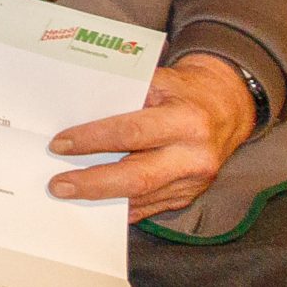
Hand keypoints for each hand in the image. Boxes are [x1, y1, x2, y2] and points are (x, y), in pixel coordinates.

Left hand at [48, 54, 256, 221]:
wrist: (227, 108)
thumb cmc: (184, 90)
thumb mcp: (158, 80)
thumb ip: (124, 95)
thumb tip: (76, 110)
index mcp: (186, 121)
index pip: (131, 132)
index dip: (93, 139)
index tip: (60, 144)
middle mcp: (194, 156)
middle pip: (138, 177)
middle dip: (94, 183)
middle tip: (58, 185)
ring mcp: (194, 181)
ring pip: (142, 196)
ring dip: (103, 198)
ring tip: (68, 194)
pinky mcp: (190, 195)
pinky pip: (151, 206)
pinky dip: (121, 206)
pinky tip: (95, 204)